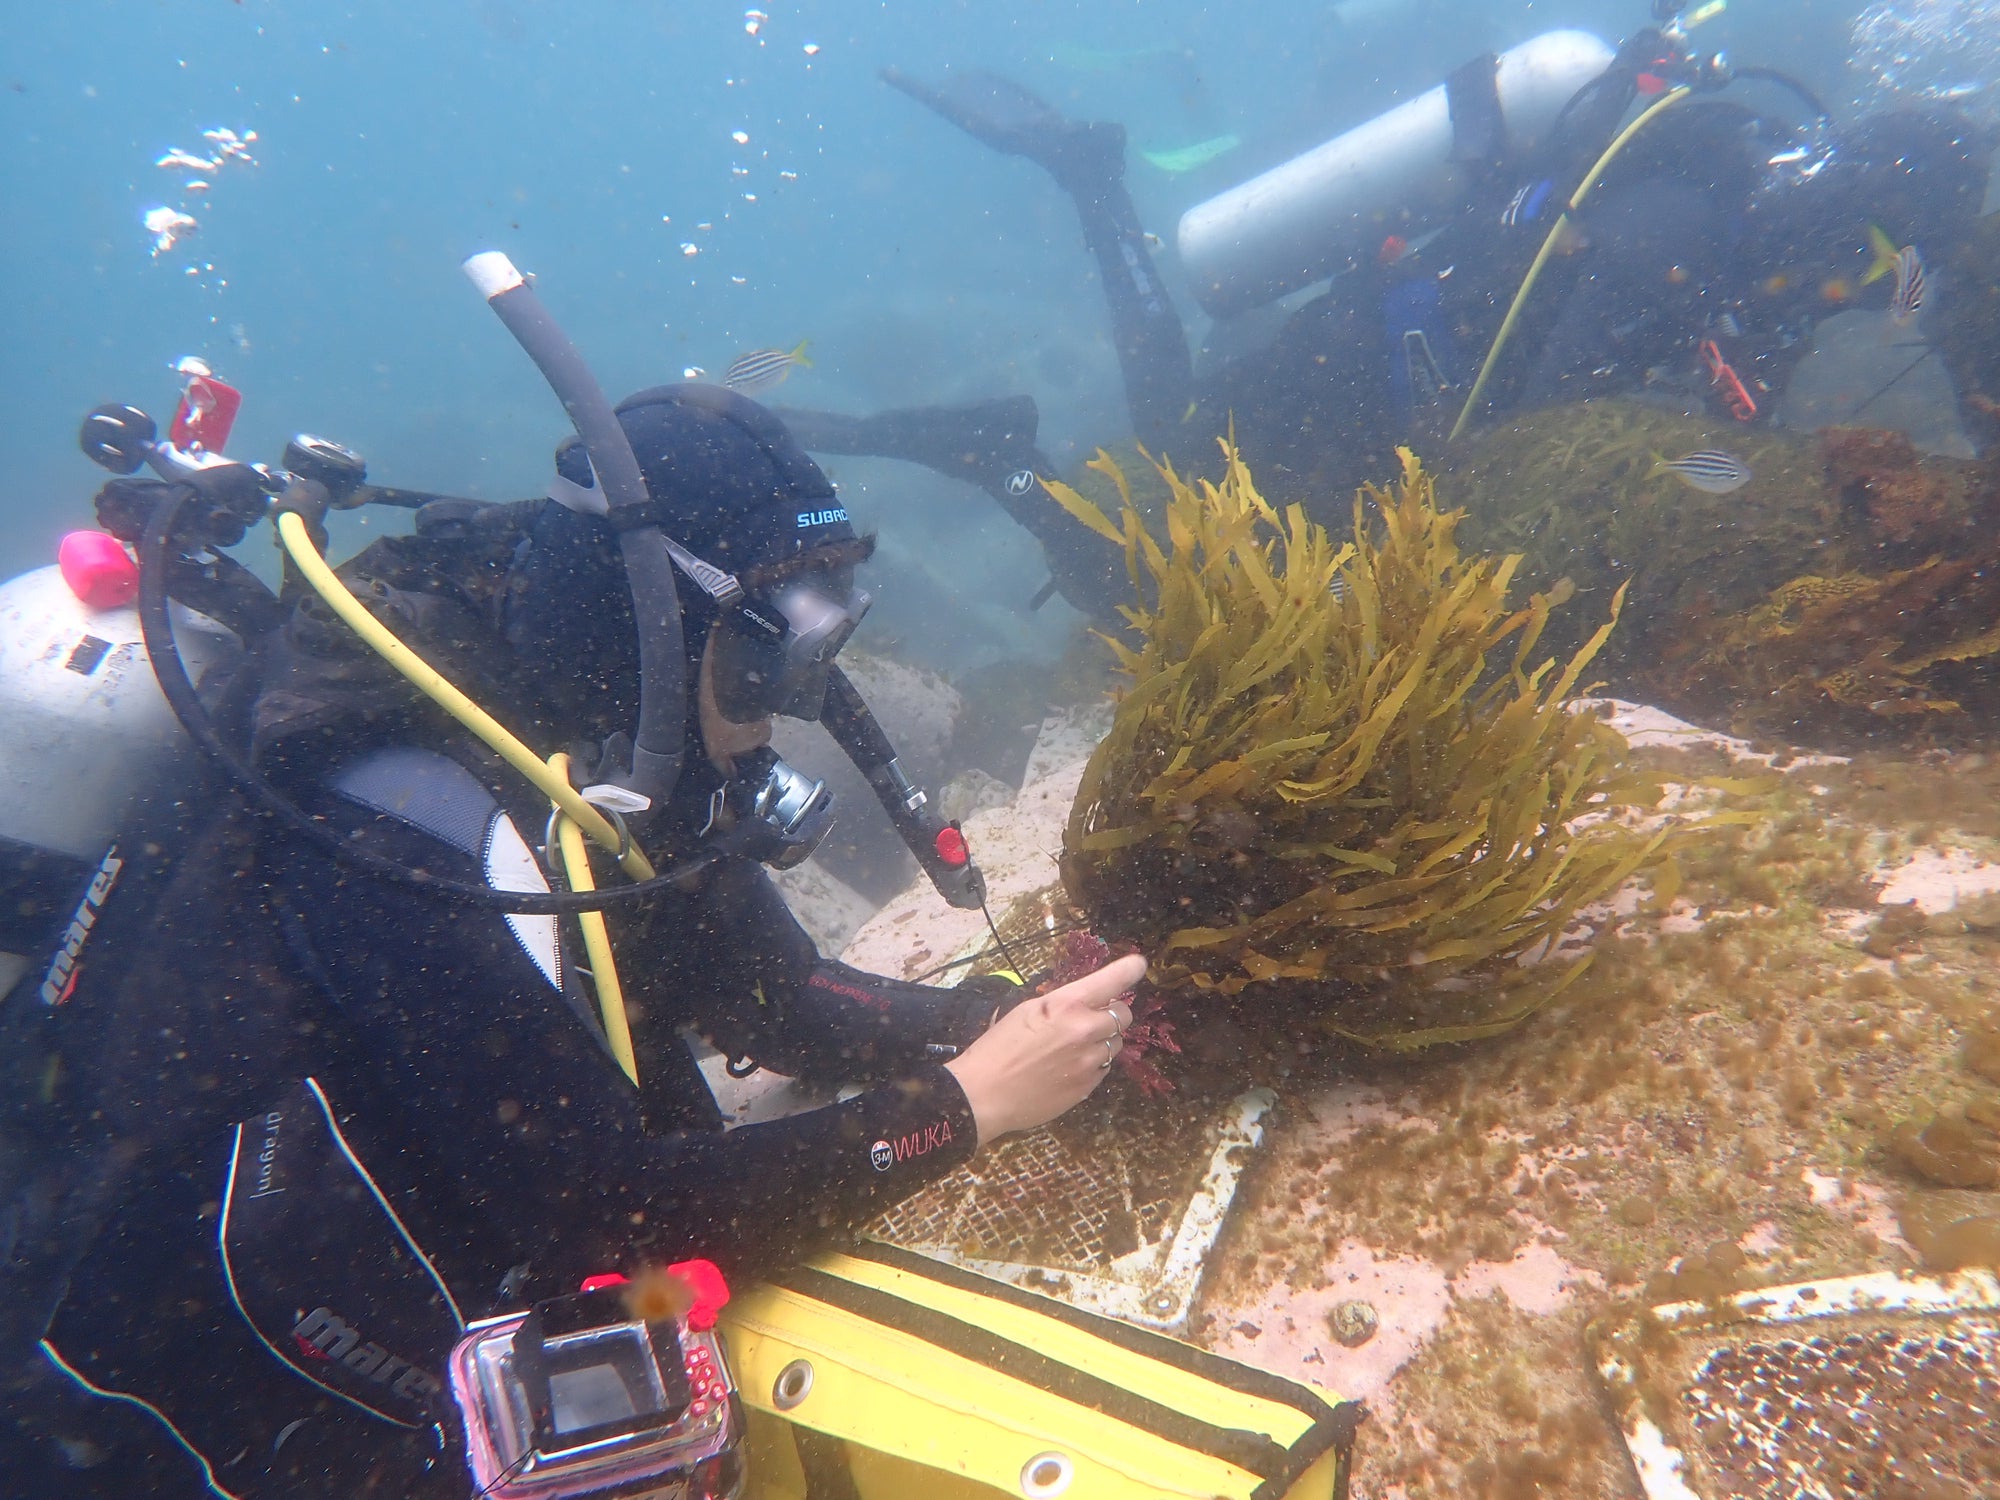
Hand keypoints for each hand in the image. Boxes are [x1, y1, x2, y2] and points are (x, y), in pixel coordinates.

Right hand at [944, 953, 1144, 1144]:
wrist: (983, 1095)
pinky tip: (1066, 1069)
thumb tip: (1088, 1002)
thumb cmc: (997, 1048)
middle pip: (1123, 1015)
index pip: (1112, 980)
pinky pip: (1103, 1068)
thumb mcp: (1026, 1011)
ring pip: (1115, 1044)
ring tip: (1071, 1048)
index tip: (1138, 964)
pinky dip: (1092, 1065)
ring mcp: (1089, 1061)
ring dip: (1101, 1041)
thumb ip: (1062, 1004)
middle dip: (1111, 1014)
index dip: (1129, 969)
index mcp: (1066, 1005)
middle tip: (1090, 1019)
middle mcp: (1085, 1030)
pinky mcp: (1088, 1087)